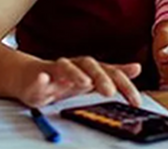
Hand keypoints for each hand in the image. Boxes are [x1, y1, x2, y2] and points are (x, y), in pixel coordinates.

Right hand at [18, 57, 141, 106]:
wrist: (30, 76)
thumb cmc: (63, 78)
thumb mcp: (91, 78)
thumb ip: (113, 73)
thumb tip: (137, 67)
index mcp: (90, 69)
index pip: (111, 73)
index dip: (124, 86)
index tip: (136, 102)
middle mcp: (75, 65)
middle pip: (90, 66)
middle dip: (101, 78)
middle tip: (110, 92)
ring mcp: (56, 69)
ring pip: (66, 66)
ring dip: (75, 74)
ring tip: (84, 83)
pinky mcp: (38, 75)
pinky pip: (39, 76)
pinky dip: (41, 78)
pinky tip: (44, 79)